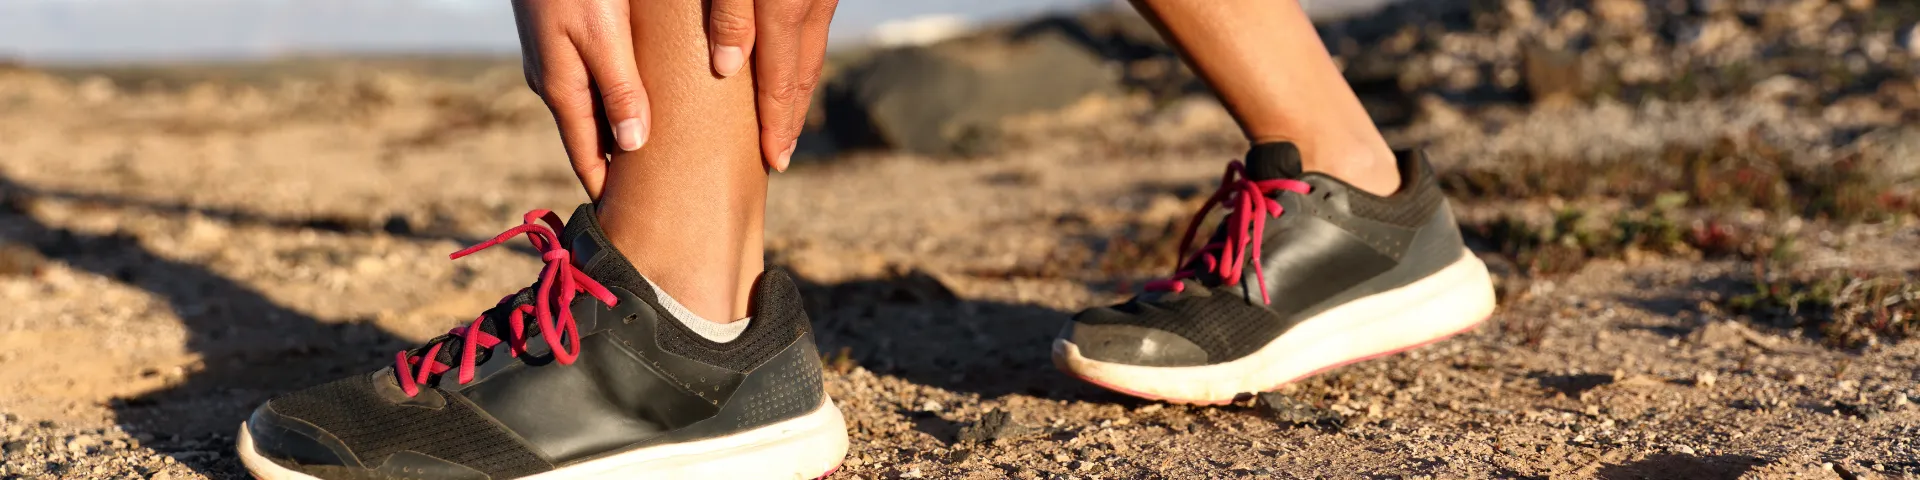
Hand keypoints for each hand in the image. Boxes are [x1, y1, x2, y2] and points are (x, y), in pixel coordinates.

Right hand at [512, 0, 647, 198]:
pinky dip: (612, 100)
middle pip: (588, 135)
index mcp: (561, 89)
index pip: (584, 155)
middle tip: (644, 195)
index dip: (603, 188)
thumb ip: (620, 88)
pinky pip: (591, 82)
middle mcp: (552, 80)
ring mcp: (553, 60)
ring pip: (590, 107)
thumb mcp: (603, 35)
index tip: (620, 222)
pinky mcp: (560, 38)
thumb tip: (633, 144)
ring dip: (614, 131)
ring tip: (644, 156)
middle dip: (613, 165)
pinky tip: (631, 100)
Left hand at [707, 0, 838, 171]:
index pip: (781, 81)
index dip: (777, 126)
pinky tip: (792, 63)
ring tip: (790, 120)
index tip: (775, 161)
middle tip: (783, 153)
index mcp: (787, 6)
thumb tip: (726, 68)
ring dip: (802, 90)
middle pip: (805, 74)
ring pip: (814, 52)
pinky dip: (803, 59)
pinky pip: (814, 30)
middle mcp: (814, 2)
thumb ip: (730, 16)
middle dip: (793, 118)